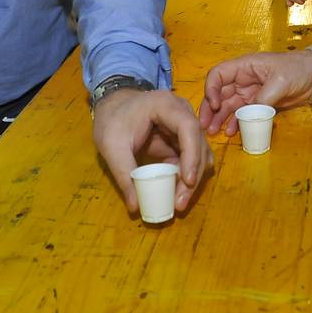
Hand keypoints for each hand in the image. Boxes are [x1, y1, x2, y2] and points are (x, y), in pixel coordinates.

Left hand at [92, 88, 213, 215]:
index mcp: (165, 106)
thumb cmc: (111, 121)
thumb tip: (136, 207)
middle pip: (198, 143)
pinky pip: (192, 158)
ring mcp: (185, 125)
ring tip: (179, 201)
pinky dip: (188, 175)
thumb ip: (124, 174)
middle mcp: (182, 112)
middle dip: (193, 174)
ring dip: (193, 178)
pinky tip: (178, 192)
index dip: (192, 154)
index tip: (187, 180)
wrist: (113, 107)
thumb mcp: (112, 147)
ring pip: (200, 153)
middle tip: (180, 202)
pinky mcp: (182, 139)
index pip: (188, 127)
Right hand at [200, 50, 311, 134]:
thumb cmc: (297, 70)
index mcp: (244, 66)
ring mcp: (250, 92)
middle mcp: (243, 79)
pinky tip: (232, 132)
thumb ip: (263, 98)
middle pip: (219, 93)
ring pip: (228, 105)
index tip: (214, 105)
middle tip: (204, 125)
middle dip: (210, 108)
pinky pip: (242, 113)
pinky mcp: (258, 104)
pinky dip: (236, 122)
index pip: (218, 75)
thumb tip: (249, 115)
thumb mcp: (280, 82)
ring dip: (220, 118)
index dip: (211, 89)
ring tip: (213, 132)